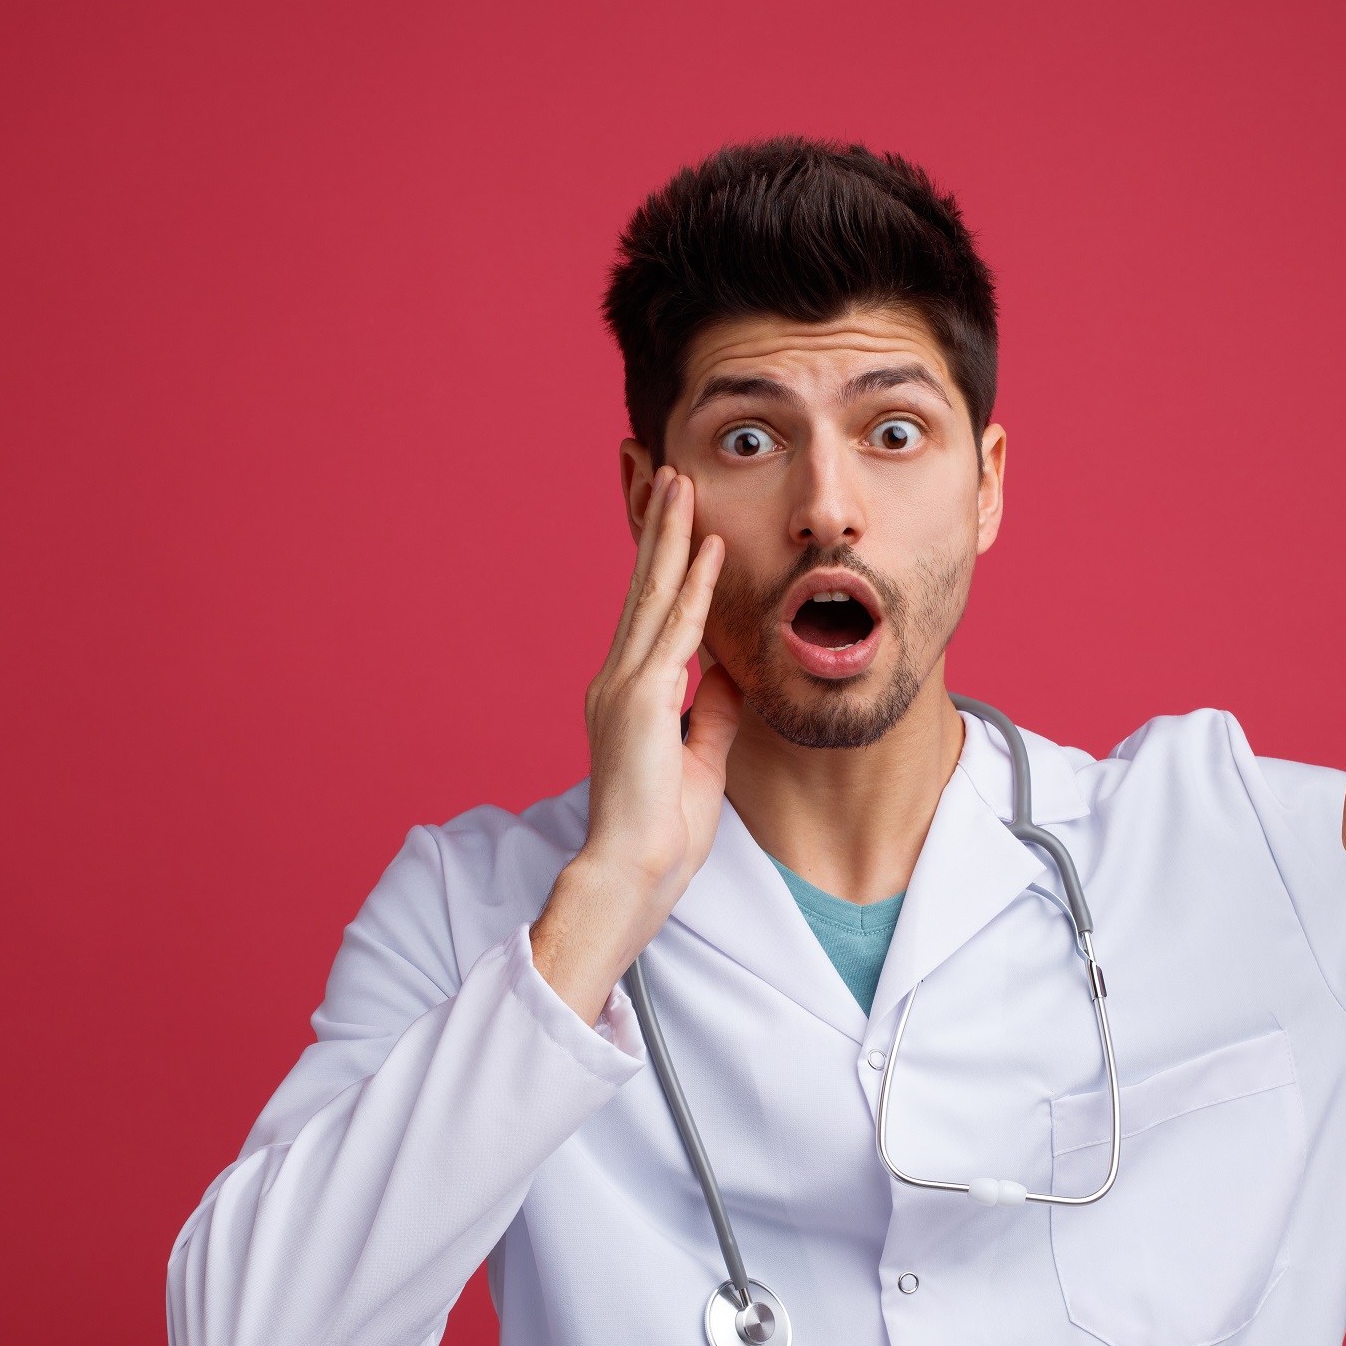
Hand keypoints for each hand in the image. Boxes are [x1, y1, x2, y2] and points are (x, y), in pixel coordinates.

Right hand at [531, 470, 743, 1021]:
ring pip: (652, 595)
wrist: (632, 873)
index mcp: (628, 693)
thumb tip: (728, 673)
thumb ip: (709, 712)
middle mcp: (618, 680)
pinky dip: (692, 587)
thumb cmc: (662, 831)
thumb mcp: (699, 757)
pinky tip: (707, 549)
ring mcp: (624, 687)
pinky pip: (675, 632)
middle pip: (643, 587)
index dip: (663, 561)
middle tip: (668, 472)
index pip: (649, 612)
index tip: (677, 518)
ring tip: (681, 483)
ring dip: (671, 536)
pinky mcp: (640, 702)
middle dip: (658, 527)